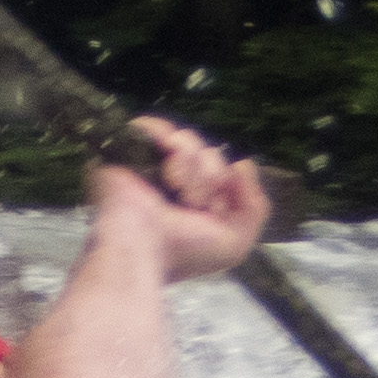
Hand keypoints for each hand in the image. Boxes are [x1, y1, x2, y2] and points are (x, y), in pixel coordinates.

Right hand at [89, 116, 267, 284]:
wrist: (144, 250)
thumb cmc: (184, 252)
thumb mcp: (235, 241)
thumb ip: (254, 205)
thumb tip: (241, 164)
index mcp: (192, 198)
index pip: (222, 168)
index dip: (224, 186)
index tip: (210, 212)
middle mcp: (170, 180)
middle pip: (208, 152)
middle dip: (208, 178)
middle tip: (191, 205)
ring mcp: (146, 165)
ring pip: (186, 139)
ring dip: (189, 169)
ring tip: (175, 191)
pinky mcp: (122, 153)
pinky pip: (150, 125)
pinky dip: (164, 139)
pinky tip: (165, 166)